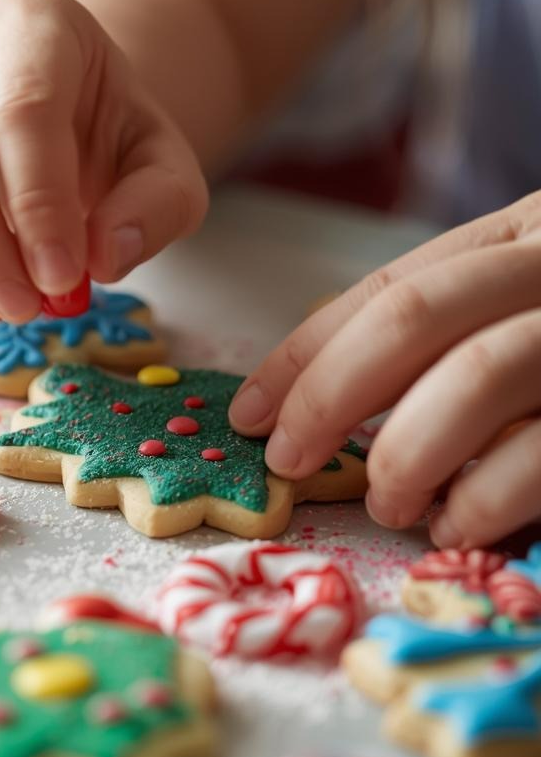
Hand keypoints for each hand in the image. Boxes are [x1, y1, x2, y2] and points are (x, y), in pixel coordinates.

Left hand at [230, 194, 540, 547]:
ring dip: (407, 450)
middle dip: (330, 395)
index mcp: (530, 234)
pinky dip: (487, 493)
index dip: (305, 353)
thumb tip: (313, 407)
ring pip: (484, 373)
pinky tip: (459, 522)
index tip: (244, 412)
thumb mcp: (524, 306)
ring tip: (386, 502)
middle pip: (421, 319)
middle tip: (285, 461)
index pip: (391, 287)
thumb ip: (449, 335)